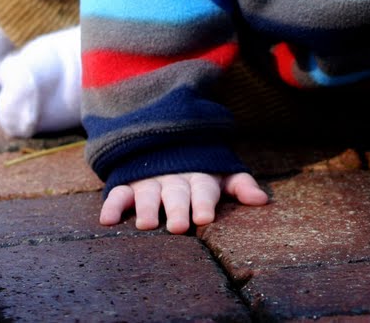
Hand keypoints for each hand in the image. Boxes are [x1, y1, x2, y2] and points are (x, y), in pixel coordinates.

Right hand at [99, 171, 267, 233]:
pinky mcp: (128, 184)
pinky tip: (107, 220)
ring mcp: (149, 181)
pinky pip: (118, 193)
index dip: (203, 203)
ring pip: (147, 193)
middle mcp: (173, 179)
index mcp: (198, 178)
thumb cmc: (199, 170)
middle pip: (176, 194)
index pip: (203, 190)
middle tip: (179, 226)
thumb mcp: (221, 174)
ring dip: (147, 208)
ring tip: (147, 225)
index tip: (204, 217)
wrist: (164, 143)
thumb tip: (262, 200)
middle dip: (177, 208)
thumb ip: (240, 185)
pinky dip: (112, 205)